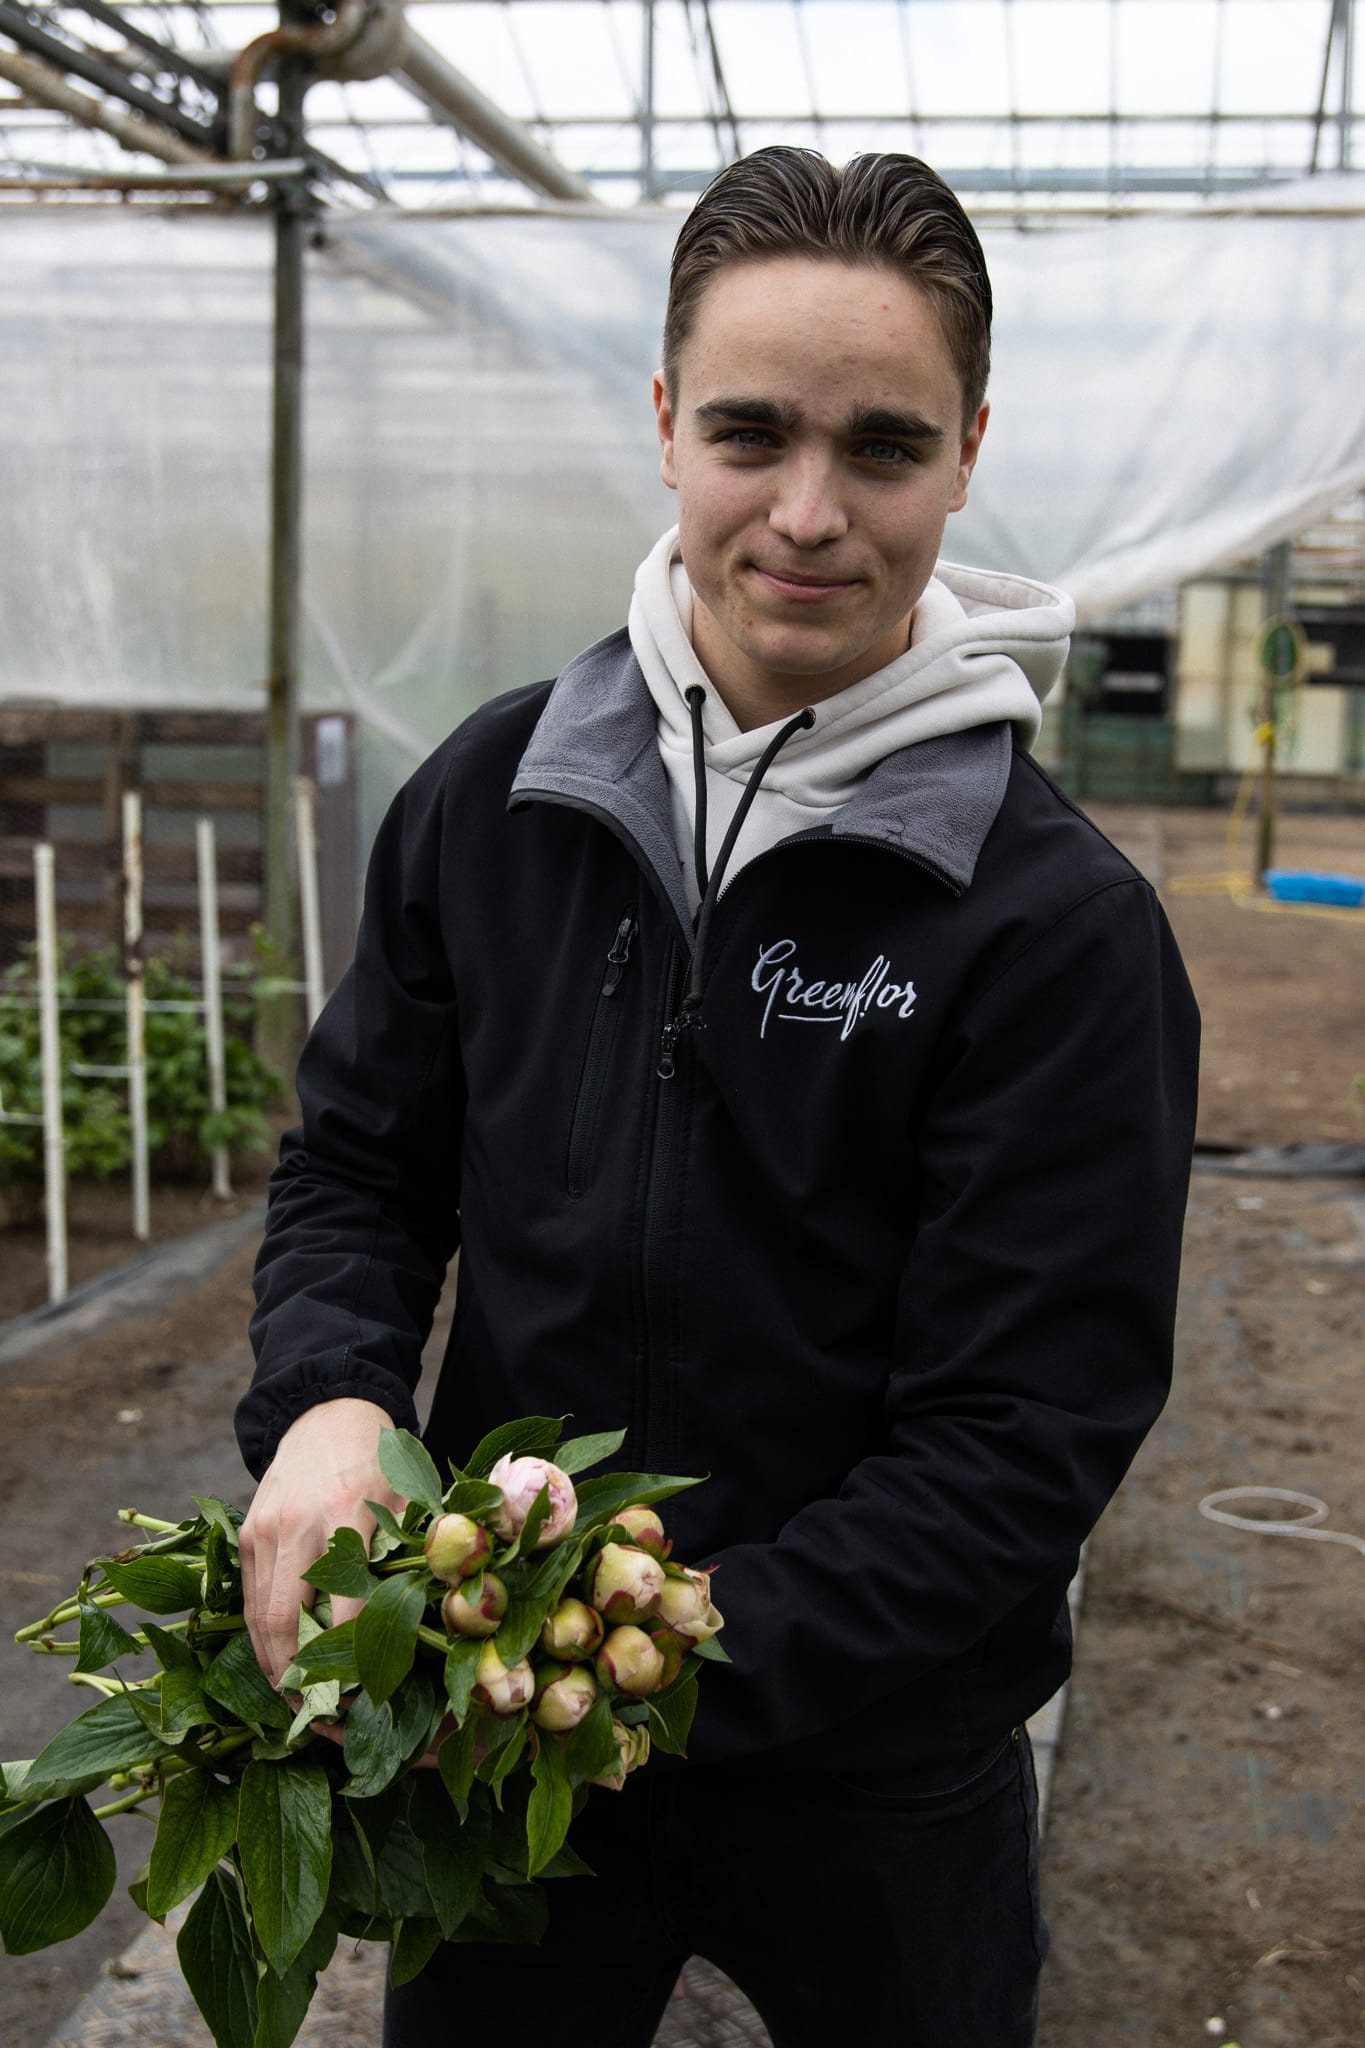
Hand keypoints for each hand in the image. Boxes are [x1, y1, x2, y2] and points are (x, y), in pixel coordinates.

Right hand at [240, 1398, 404, 1686]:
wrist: (327, 1413)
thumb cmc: (380, 1460)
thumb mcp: (410, 1497)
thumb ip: (415, 1552)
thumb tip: (432, 1623)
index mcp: (346, 1511)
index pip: (343, 1605)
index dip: (351, 1661)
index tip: (370, 1700)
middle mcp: (296, 1524)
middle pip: (283, 1624)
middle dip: (302, 1685)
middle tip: (330, 1726)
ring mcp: (264, 1531)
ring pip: (258, 1621)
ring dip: (278, 1674)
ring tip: (307, 1712)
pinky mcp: (247, 1536)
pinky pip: (249, 1603)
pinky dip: (264, 1643)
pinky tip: (286, 1671)